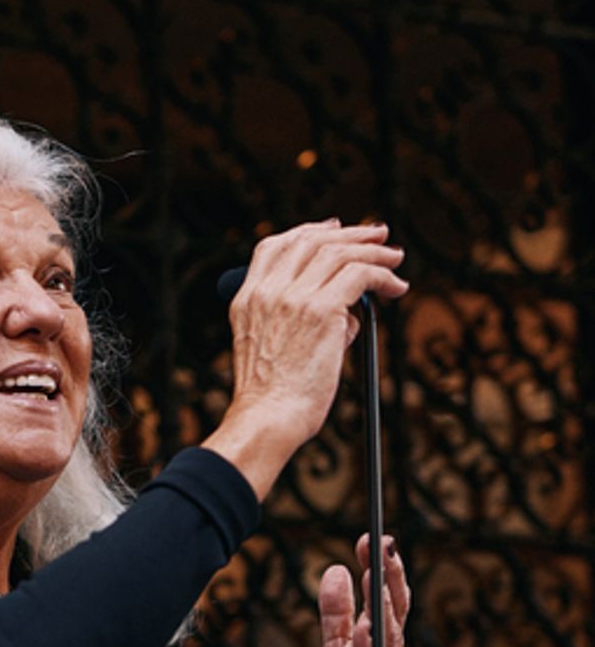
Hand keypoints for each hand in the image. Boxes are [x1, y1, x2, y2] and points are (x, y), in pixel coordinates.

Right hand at [203, 218, 407, 499]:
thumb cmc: (273, 398)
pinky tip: (397, 286)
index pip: (274, 246)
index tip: (334, 229)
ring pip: (339, 253)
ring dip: (373, 252)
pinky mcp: (322, 309)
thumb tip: (348, 314)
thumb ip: (304, 323)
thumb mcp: (273, 349)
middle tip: (378, 234)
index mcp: (248, 298)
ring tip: (395, 259)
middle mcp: (268, 291)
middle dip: (350, 233)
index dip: (308, 231)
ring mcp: (293, 297)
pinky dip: (384, 276)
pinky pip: (361, 275)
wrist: (268, 417)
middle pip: (311, 241)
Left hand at [311, 535, 410, 646]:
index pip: (387, 600)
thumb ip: (336, 614)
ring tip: (378, 575)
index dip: (383, 568)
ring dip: (385, 606)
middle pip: (394, 612)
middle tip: (384, 542)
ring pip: (389, 639)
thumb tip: (336, 569)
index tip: (375, 535)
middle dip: (390, 577)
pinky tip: (365, 629)